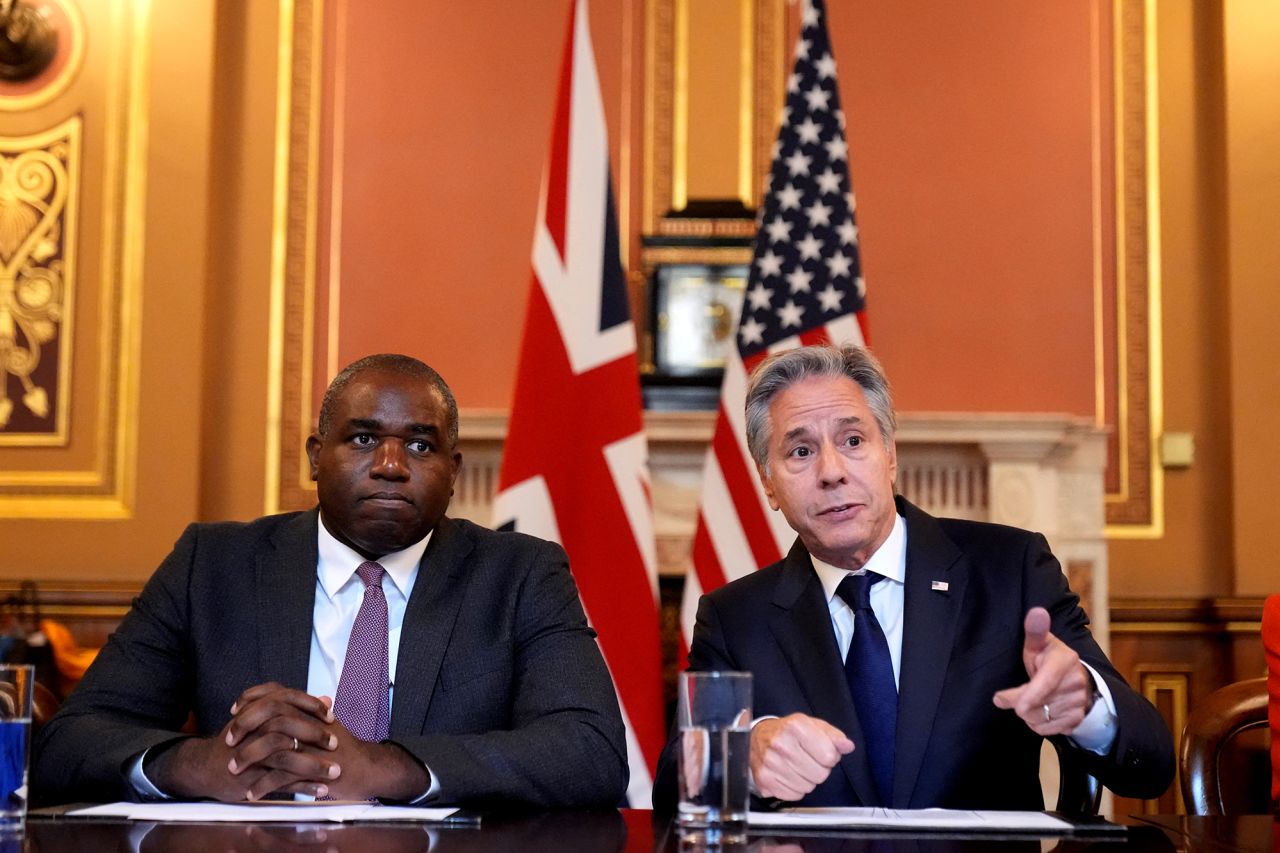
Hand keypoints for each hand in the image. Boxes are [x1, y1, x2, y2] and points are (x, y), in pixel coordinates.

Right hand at [150, 682, 337, 800]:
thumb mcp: (262, 719)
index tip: (331, 716)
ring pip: (285, 758)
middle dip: (314, 735)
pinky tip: (320, 789)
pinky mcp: (250, 780)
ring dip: (313, 765)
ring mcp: (250, 756)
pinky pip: (280, 784)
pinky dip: (302, 787)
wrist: (205, 767)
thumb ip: (297, 709)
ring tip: (335, 772)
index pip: (286, 699)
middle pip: (286, 727)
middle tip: (335, 743)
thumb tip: (327, 699)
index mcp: (256, 712)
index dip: (310, 705)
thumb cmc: (240, 740)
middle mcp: (252, 732)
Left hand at [231, 687, 428, 801]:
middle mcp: (310, 722)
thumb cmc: (347, 749)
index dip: (253, 698)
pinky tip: (252, 793)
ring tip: (234, 770)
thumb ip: (317, 712)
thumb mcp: (330, 725)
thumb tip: (317, 698)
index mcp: (310, 710)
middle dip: (244, 726)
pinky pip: (281, 775)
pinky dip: (263, 785)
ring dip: (248, 757)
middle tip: (228, 739)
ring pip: (272, 743)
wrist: (369, 769)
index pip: (276, 692)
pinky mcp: (313, 768)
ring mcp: (311, 744)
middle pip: (270, 712)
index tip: (235, 709)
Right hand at [749, 713, 852, 799]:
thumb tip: (847, 746)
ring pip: (807, 787)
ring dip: (806, 780)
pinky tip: (787, 775)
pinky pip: (793, 795)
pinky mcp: (764, 779)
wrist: (758, 737)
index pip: (829, 756)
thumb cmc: (788, 732)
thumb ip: (833, 736)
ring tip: (797, 766)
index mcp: (796, 727)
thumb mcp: (813, 726)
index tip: (820, 752)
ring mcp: (770, 763)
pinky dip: (794, 789)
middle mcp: (780, 744)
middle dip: (818, 769)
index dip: (829, 756)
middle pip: (820, 774)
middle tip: (807, 759)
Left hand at [992, 607, 1094, 735]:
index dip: (1025, 695)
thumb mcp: (1039, 644)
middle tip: (1014, 696)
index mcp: (1065, 660)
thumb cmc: (1048, 659)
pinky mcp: (1078, 719)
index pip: (1045, 683)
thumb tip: (1036, 612)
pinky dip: (1039, 724)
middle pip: (1036, 704)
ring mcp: (1079, 702)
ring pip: (1040, 719)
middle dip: (1019, 703)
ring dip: (1029, 714)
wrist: (1076, 678)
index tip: (999, 699)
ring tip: (1033, 700)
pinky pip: (1049, 730)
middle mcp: (1076, 682)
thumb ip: (1034, 631)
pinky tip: (1041, 710)